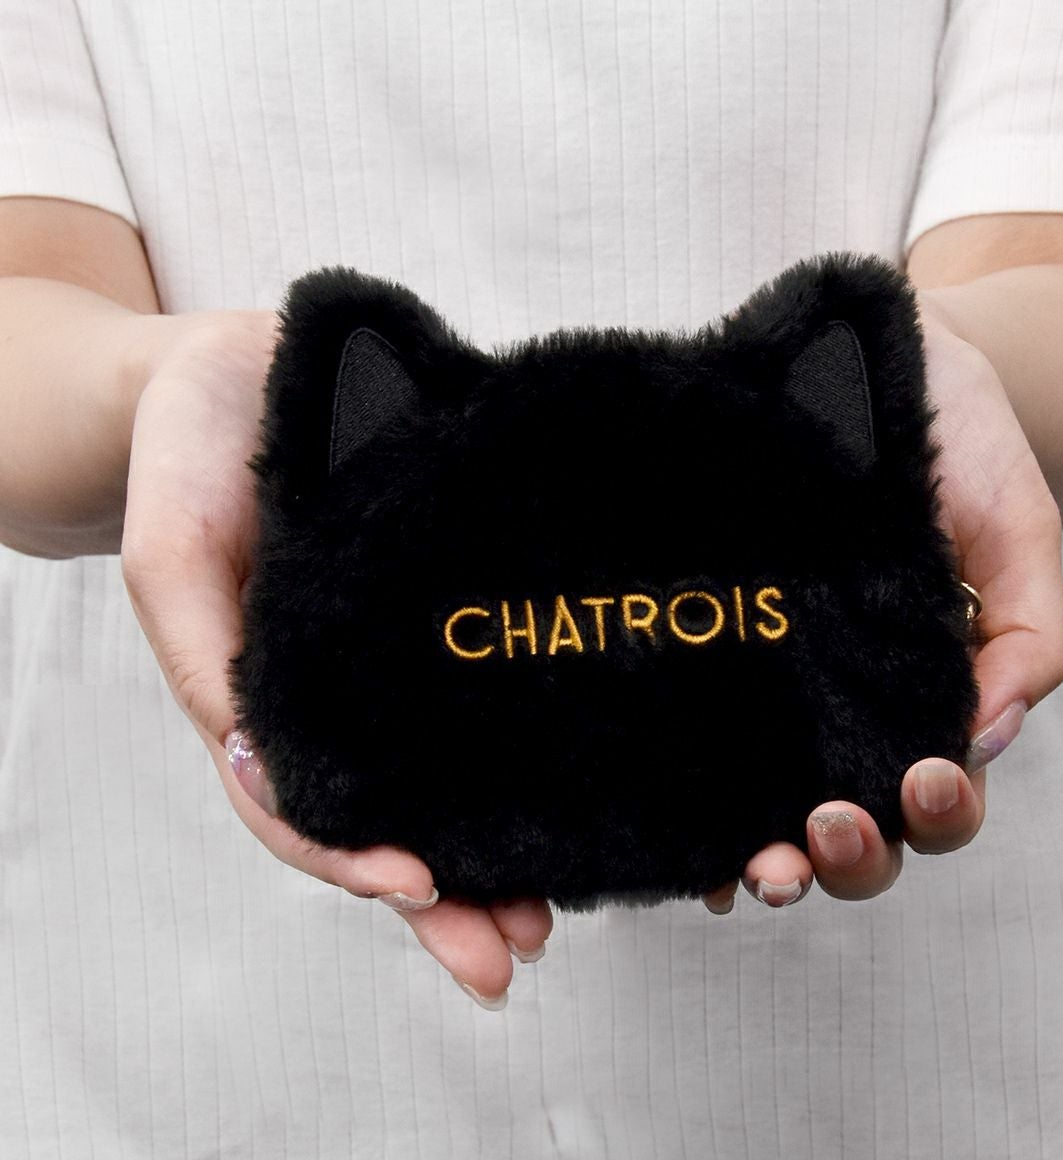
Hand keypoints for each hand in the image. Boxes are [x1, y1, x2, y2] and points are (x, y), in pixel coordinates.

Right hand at [121, 312, 549, 1009]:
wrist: (241, 370)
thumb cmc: (187, 464)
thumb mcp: (176, 562)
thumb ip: (209, 666)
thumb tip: (263, 763)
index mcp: (278, 701)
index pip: (312, 811)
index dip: (357, 862)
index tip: (422, 887)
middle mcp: (351, 691)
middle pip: (402, 814)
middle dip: (458, 891)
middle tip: (519, 945)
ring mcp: (405, 647)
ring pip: (461, 761)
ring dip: (510, 833)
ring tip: (569, 890)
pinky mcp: (458, 586)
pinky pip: (495, 667)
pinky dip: (535, 726)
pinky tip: (593, 756)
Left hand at [701, 296, 1062, 914]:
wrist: (885, 370)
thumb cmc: (961, 453)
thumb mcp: (1018, 532)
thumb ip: (1027, 635)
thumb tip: (987, 735)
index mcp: (929, 696)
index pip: (936, 793)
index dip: (933, 815)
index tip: (919, 779)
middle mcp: (852, 709)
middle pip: (860, 826)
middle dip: (851, 856)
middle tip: (826, 827)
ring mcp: (783, 691)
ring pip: (778, 808)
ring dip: (774, 855)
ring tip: (759, 865)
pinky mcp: (727, 652)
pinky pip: (710, 753)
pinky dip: (702, 812)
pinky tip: (685, 840)